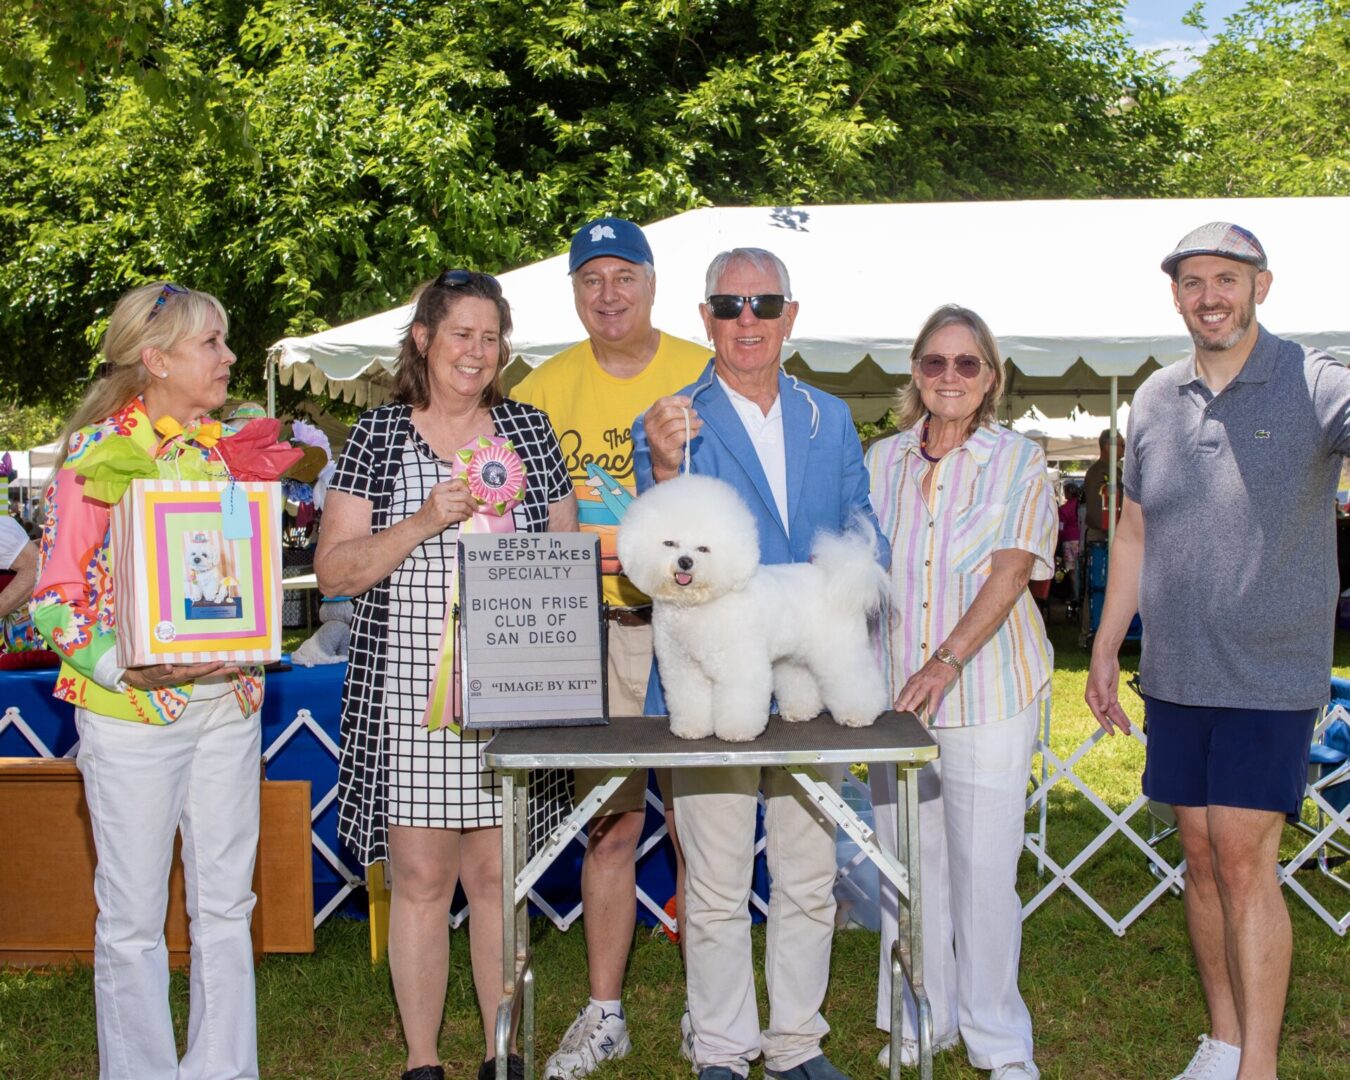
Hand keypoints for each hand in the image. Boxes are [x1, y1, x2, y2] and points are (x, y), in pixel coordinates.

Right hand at [122, 661, 239, 690]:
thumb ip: (157, 670)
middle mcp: (184, 672)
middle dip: (222, 669)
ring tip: (235, 663)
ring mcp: (184, 670)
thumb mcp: (147, 673)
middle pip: (206, 672)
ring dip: (219, 666)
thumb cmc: (142, 673)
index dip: (209, 667)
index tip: (221, 662)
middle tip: (239, 666)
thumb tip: (169, 666)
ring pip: (205, 668)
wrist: (134, 675)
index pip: (197, 671)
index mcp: (178, 674)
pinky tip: (220, 659)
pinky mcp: (182, 666)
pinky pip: (198, 664)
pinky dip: (210, 662)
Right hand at [411, 478, 476, 537]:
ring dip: (470, 511)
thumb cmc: (429, 512)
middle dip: (473, 502)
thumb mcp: (436, 497)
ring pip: (464, 506)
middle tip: (475, 507)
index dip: (467, 489)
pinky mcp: (443, 517)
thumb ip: (449, 493)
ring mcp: (441, 506)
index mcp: (438, 488)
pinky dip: (465, 517)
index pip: (459, 482)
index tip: (470, 495)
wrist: (418, 525)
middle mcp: (439, 495)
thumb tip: (469, 492)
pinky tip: (464, 518)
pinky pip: (461, 515)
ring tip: (469, 513)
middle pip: (464, 495)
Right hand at [642, 395, 701, 480]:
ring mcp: (656, 438)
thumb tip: (687, 402)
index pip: (661, 403)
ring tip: (698, 423)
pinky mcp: (665, 447)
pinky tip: (695, 432)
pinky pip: (680, 435)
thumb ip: (673, 412)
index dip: (676, 400)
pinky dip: (691, 432)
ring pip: (676, 424)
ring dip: (690, 422)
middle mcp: (650, 427)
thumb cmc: (667, 439)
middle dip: (684, 412)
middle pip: (668, 412)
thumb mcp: (666, 424)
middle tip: (694, 413)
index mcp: (649, 418)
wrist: (664, 462)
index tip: (688, 402)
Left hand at [895, 657, 959, 722]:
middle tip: (897, 710)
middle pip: (910, 691)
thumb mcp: (924, 676)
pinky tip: (930, 712)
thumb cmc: (936, 668)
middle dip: (903, 701)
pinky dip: (932, 703)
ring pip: (920, 692)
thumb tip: (913, 698)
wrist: (947, 657)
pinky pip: (935, 695)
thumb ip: (918, 685)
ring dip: (914, 701)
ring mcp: (930, 681)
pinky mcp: (939, 683)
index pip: (906, 689)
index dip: (900, 698)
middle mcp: (920, 679)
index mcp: (916, 678)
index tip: (894, 706)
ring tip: (909, 710)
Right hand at [1085, 650, 1131, 734]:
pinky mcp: (1112, 694)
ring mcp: (1106, 697)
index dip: (1106, 724)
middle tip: (1126, 733)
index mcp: (1091, 698)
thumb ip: (1103, 698)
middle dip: (1117, 724)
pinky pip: (1117, 706)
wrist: (1106, 657)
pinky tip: (1126, 720)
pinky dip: (1122, 713)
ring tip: (1128, 729)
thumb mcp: (1102, 684)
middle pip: (1108, 715)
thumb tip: (1104, 710)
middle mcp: (1098, 699)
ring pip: (1114, 712)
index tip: (1112, 732)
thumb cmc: (1100, 668)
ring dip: (1121, 720)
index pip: (1099, 714)